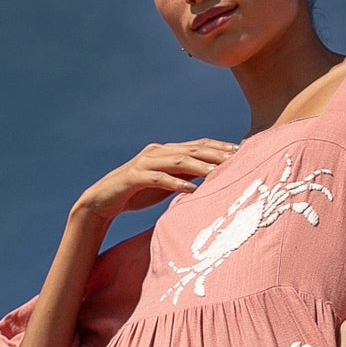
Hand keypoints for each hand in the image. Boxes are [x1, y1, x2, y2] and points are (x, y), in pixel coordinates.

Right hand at [75, 138, 238, 229]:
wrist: (104, 200)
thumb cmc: (138, 193)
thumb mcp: (167, 184)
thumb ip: (185, 177)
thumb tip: (211, 176)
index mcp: (166, 151)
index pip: (198, 145)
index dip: (219, 147)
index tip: (242, 151)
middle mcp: (157, 152)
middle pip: (191, 149)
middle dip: (215, 153)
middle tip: (237, 158)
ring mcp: (145, 163)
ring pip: (176, 161)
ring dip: (199, 166)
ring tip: (217, 172)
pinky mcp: (134, 177)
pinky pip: (158, 178)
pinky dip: (176, 183)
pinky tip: (191, 190)